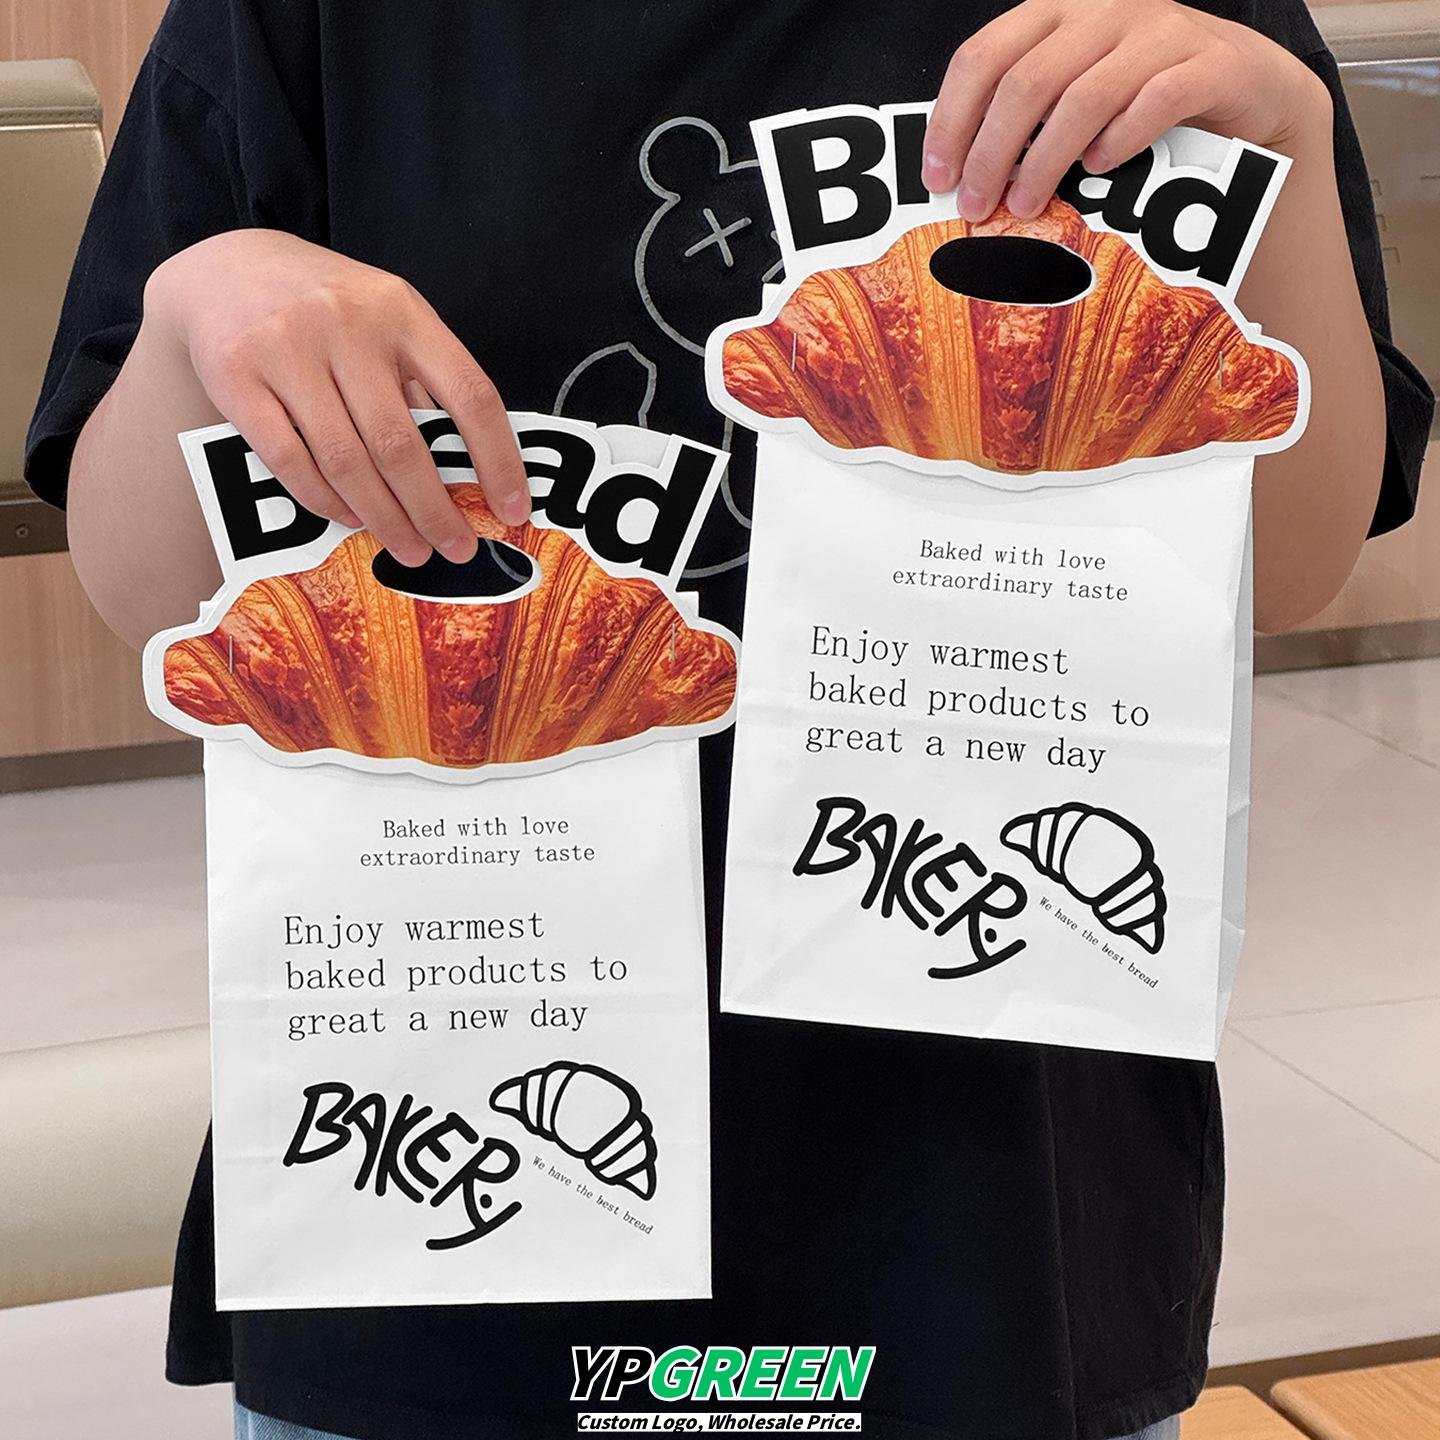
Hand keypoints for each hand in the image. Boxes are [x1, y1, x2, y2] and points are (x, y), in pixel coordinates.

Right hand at [143, 229, 529, 565]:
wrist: (225, 268)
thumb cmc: (327, 308)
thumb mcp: (387, 319)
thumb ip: (422, 380)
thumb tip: (469, 474)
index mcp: (403, 312)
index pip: (470, 395)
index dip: (498, 460)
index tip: (514, 510)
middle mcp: (347, 326)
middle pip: (401, 444)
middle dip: (435, 510)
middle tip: (457, 550)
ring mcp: (288, 349)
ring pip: (347, 461)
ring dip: (384, 518)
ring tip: (411, 550)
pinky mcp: (237, 377)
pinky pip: (290, 460)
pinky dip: (325, 501)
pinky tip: (350, 519)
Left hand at [922, 0, 1329, 220]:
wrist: (1245, 88)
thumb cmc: (1140, 100)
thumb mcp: (1072, 97)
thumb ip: (1024, 117)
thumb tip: (960, 179)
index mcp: (1056, 12)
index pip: (982, 56)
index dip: (951, 120)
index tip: (937, 178)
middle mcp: (1104, 10)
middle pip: (1027, 82)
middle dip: (992, 153)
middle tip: (977, 207)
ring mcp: (1159, 30)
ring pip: (1085, 96)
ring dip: (1046, 160)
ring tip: (1028, 205)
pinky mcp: (1208, 62)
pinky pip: (1156, 99)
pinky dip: (1122, 139)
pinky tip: (1100, 169)